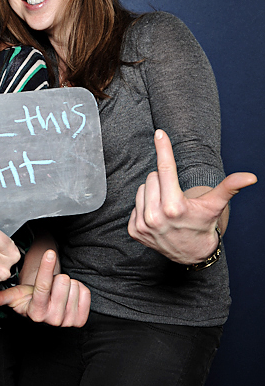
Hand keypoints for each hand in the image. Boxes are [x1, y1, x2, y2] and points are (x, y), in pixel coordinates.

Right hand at [0, 250, 90, 326]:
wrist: (48, 310)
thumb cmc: (30, 299)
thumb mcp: (14, 296)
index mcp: (35, 313)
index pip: (43, 287)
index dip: (47, 268)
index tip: (49, 253)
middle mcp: (52, 320)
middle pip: (62, 283)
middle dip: (56, 278)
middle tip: (50, 285)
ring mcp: (67, 321)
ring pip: (74, 286)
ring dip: (67, 284)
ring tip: (58, 290)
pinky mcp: (80, 319)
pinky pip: (85, 293)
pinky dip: (79, 290)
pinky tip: (69, 295)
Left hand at [128, 130, 257, 263]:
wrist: (190, 253)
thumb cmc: (202, 224)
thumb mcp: (214, 205)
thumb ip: (229, 187)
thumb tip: (250, 177)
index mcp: (174, 207)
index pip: (166, 169)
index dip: (164, 148)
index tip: (159, 133)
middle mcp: (155, 216)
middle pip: (152, 177)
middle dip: (164, 181)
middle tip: (175, 196)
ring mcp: (143, 225)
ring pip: (142, 189)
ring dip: (153, 193)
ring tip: (166, 206)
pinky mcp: (134, 231)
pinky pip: (135, 204)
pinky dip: (144, 207)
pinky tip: (156, 216)